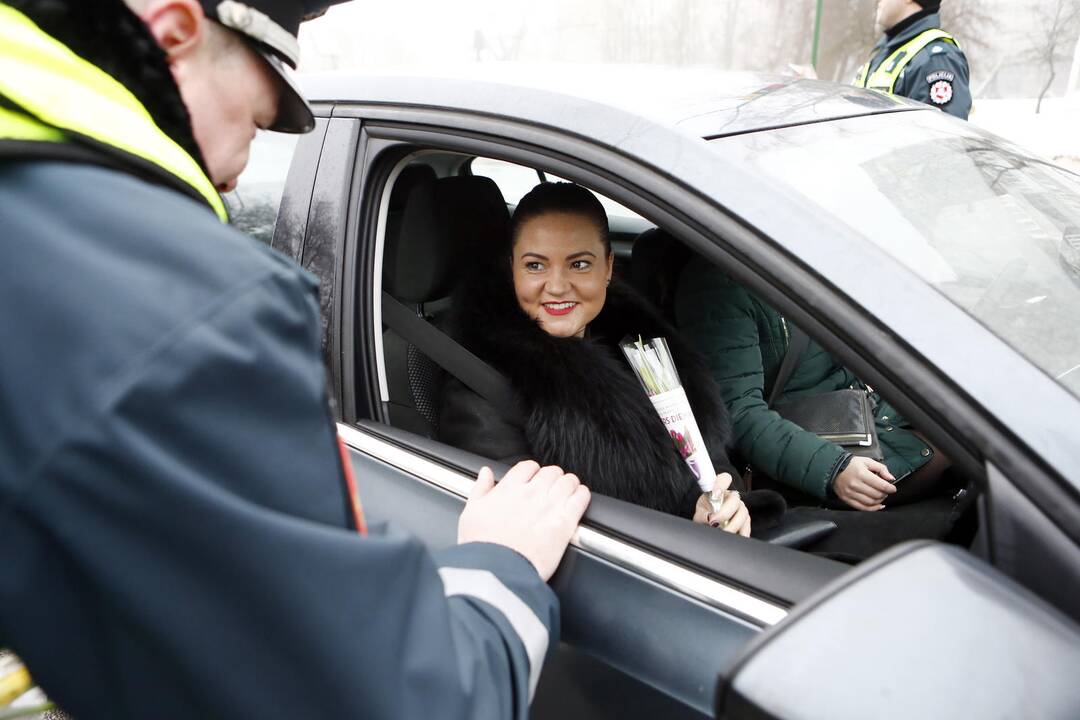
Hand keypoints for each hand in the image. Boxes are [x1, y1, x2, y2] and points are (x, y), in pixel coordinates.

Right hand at [458, 461, 590, 581]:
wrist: (497, 571)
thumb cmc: (481, 547)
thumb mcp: (470, 513)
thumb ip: (480, 489)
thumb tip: (485, 473)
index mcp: (509, 489)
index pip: (528, 466)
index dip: (533, 472)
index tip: (533, 481)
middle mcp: (531, 493)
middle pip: (551, 471)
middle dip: (552, 478)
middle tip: (551, 489)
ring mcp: (550, 506)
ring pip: (569, 481)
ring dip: (569, 485)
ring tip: (567, 493)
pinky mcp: (565, 523)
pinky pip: (582, 497)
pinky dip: (582, 495)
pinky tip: (578, 501)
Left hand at [692, 472, 750, 536]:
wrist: (711, 524)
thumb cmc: (706, 514)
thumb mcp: (700, 513)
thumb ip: (702, 514)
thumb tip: (708, 518)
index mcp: (719, 490)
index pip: (723, 479)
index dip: (720, 484)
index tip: (714, 494)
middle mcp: (732, 497)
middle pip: (734, 499)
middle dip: (724, 512)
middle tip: (713, 521)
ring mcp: (740, 508)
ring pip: (743, 514)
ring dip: (732, 525)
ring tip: (722, 533)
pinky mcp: (746, 521)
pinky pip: (747, 526)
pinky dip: (740, 533)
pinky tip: (733, 536)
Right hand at [832, 456, 896, 510]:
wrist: (833, 468)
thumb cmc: (851, 464)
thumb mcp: (867, 461)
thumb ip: (881, 468)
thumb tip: (891, 478)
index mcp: (861, 474)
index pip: (881, 485)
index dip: (890, 488)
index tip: (892, 488)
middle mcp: (855, 485)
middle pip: (877, 495)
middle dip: (885, 494)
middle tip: (885, 490)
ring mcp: (850, 493)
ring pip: (871, 502)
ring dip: (879, 500)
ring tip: (880, 496)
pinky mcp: (847, 499)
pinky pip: (862, 508)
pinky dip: (872, 508)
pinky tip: (878, 505)